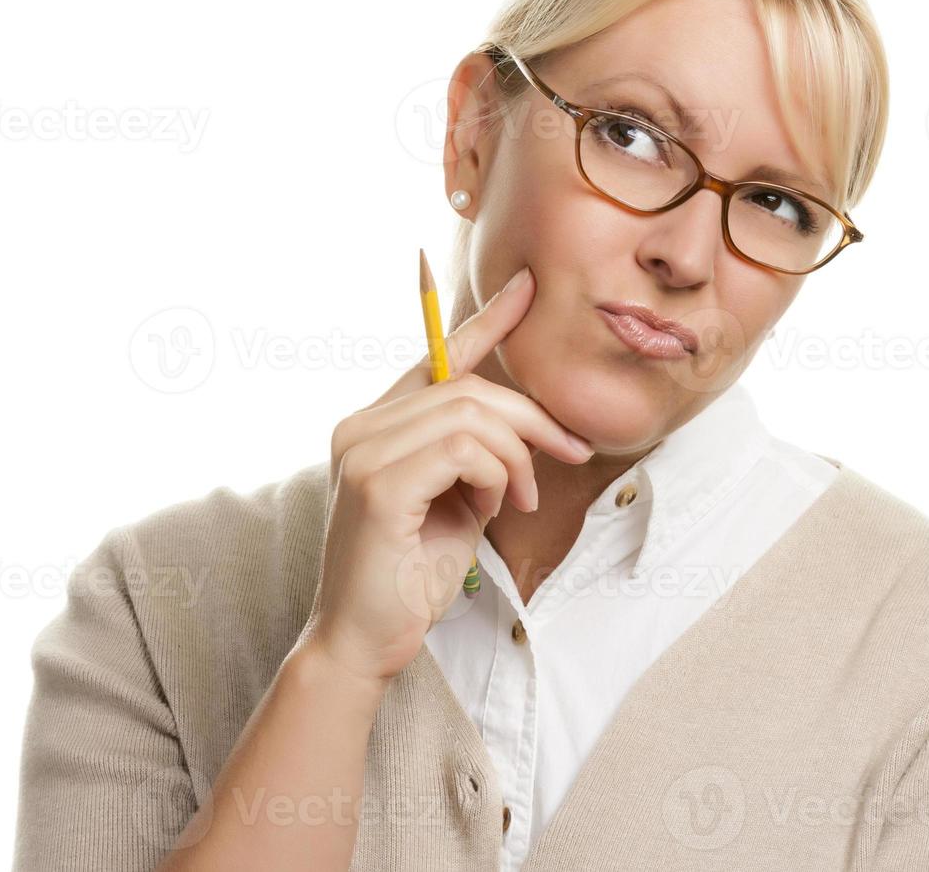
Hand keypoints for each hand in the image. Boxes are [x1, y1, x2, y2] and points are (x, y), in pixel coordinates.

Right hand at [305, 265, 593, 684]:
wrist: (364, 640)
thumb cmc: (410, 576)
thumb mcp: (453, 501)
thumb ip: (473, 457)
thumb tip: (522, 427)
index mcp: (374, 425)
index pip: (437, 358)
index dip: (485, 320)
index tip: (527, 286)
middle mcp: (360, 426)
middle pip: (468, 386)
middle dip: (531, 418)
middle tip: (568, 454)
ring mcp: (363, 451)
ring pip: (473, 414)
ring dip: (517, 458)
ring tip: (520, 501)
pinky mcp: (378, 483)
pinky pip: (465, 448)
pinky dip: (498, 476)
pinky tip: (494, 509)